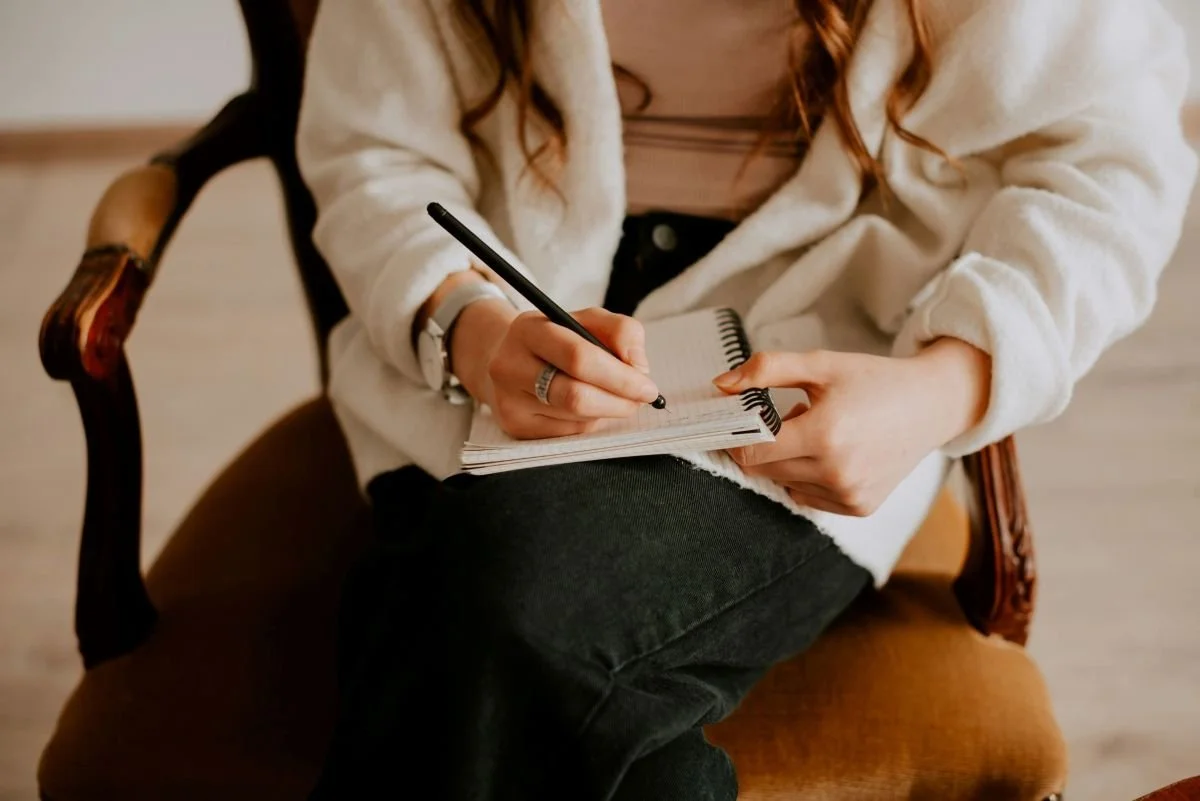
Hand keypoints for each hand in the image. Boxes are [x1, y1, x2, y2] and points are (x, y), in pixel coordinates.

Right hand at [451, 302, 660, 438]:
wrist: (505, 358)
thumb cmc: (558, 339)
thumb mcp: (587, 320)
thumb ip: (621, 331)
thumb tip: (638, 367)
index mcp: (529, 329)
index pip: (579, 356)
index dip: (620, 376)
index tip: (648, 386)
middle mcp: (510, 366)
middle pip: (576, 396)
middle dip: (620, 401)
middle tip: (641, 399)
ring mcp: (509, 401)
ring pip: (576, 418)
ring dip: (608, 411)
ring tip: (615, 398)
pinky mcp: (515, 427)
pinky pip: (568, 434)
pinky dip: (590, 422)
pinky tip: (590, 408)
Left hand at [713, 339, 990, 515]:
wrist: (932, 405)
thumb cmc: (875, 381)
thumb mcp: (821, 364)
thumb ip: (767, 369)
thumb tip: (721, 384)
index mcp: (825, 434)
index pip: (752, 451)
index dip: (739, 436)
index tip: (742, 419)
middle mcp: (837, 471)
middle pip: (764, 470)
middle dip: (765, 444)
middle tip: (792, 416)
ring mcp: (849, 494)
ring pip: (784, 484)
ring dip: (788, 460)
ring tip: (820, 432)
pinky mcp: (859, 507)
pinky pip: (807, 497)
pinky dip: (808, 477)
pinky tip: (834, 453)